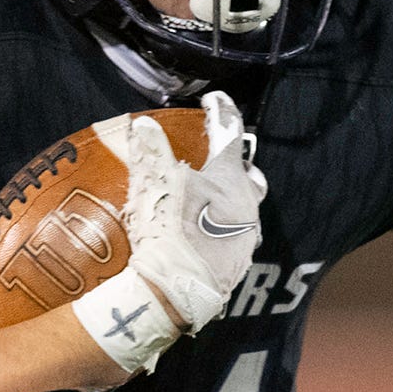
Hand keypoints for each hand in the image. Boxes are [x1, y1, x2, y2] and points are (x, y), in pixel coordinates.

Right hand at [124, 91, 265, 333]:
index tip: (212, 100)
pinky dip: (223, 229)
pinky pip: (236, 237)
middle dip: (236, 164)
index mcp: (229, 178)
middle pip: (248, 175)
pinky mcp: (238, 265)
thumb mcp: (153, 182)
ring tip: (213, 201)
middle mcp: (247, 205)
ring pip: (246, 209)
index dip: (220, 112)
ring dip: (231, 200)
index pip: (230, 134)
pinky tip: (207, 235)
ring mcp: (245, 237)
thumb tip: (145, 124)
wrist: (177, 291)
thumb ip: (151, 150)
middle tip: (220, 159)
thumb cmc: (168, 230)